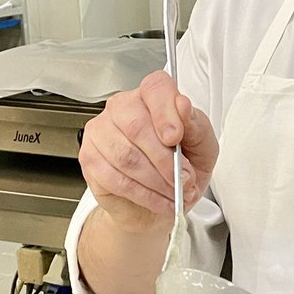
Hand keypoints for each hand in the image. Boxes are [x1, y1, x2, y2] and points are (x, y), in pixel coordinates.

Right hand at [77, 71, 217, 231]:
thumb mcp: (203, 148)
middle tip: (183, 178)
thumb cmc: (181, 168)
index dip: (165, 112)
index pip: (155, 89)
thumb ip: (197, 126)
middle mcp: (122, 108)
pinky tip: (159, 199)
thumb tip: (183, 107)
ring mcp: (101, 131)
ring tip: (174, 192)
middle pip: (137, 126)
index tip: (176, 138)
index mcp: (152, 97)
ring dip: (156, 181)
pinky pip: (116, 179)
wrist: (158, 204)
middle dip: (165, 159)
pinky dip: (144, 194)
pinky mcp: (90, 158)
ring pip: (126, 156)